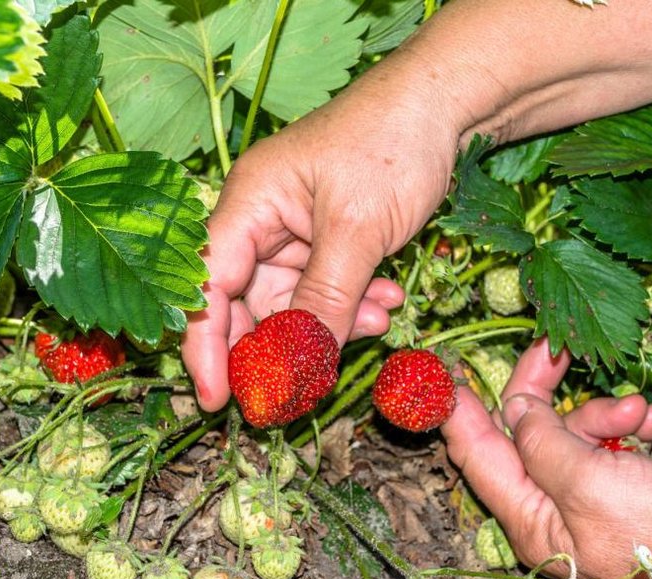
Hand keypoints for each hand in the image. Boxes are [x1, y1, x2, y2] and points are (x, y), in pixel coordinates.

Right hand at [181, 57, 462, 411]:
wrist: (446, 105)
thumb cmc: (393, 146)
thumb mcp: (358, 230)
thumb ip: (324, 300)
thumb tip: (295, 371)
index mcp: (249, 204)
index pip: (208, 286)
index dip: (205, 346)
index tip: (218, 401)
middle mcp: (261, 220)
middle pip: (246, 303)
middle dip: (281, 345)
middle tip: (310, 386)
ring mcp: (294, 233)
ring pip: (293, 304)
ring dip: (331, 324)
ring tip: (377, 320)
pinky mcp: (327, 241)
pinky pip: (326, 291)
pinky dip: (352, 306)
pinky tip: (387, 301)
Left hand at [441, 338, 651, 578]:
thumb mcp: (585, 482)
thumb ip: (539, 440)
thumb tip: (513, 407)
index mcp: (528, 516)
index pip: (475, 453)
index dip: (459, 408)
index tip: (448, 367)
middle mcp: (550, 507)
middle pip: (525, 433)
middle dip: (541, 392)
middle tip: (555, 349)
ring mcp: (587, 498)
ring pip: (573, 432)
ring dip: (603, 412)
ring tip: (638, 411)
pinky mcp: (624, 487)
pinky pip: (609, 443)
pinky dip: (628, 425)